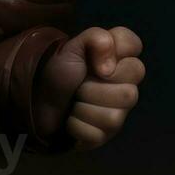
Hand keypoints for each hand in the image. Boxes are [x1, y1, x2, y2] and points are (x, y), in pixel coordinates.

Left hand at [39, 25, 143, 149]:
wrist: (39, 99)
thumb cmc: (62, 71)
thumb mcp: (74, 46)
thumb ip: (96, 38)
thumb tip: (109, 67)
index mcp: (122, 60)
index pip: (135, 47)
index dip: (114, 53)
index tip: (96, 62)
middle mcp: (128, 87)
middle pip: (130, 94)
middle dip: (94, 89)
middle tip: (81, 85)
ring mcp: (119, 114)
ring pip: (113, 117)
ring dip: (83, 108)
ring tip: (75, 101)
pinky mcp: (105, 136)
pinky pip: (96, 133)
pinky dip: (76, 124)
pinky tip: (72, 117)